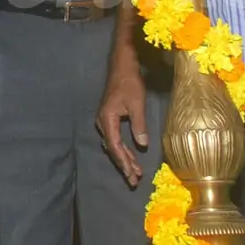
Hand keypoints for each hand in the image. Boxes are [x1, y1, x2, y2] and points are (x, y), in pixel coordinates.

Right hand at [96, 61, 147, 186]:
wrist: (122, 64)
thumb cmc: (129, 82)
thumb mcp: (137, 104)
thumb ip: (139, 125)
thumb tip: (142, 145)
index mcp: (107, 119)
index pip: (115, 146)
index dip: (124, 162)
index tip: (132, 175)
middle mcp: (102, 121)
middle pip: (113, 148)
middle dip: (124, 164)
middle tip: (134, 180)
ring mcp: (105, 119)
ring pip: (114, 143)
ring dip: (124, 157)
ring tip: (135, 171)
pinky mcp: (109, 116)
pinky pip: (115, 137)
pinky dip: (123, 147)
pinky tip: (131, 154)